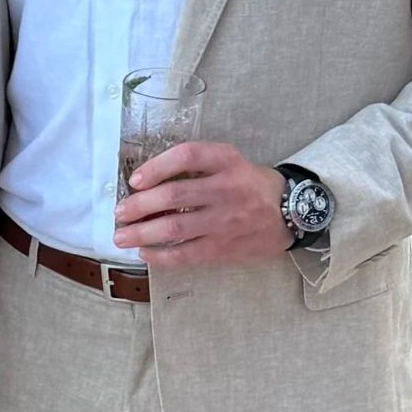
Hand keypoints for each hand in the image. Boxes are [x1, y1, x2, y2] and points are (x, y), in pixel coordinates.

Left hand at [112, 142, 291, 269]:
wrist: (292, 213)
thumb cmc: (251, 185)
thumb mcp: (231, 162)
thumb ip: (197, 167)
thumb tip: (147, 183)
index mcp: (227, 161)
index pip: (187, 156)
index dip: (157, 166)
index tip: (136, 180)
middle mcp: (226, 189)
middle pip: (175, 196)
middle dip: (139, 206)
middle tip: (119, 213)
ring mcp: (226, 221)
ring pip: (176, 228)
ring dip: (142, 233)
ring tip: (121, 237)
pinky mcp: (225, 248)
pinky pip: (187, 254)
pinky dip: (161, 256)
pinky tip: (145, 253)